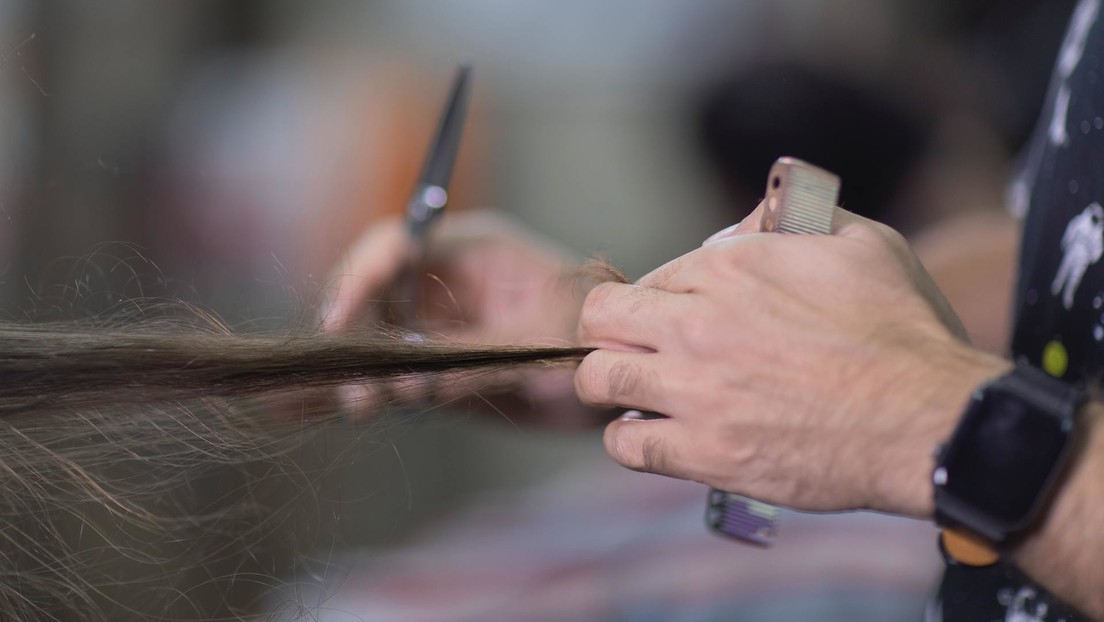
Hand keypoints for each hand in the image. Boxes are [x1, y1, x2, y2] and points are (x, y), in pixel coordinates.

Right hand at [322, 210, 597, 424]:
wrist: (620, 386)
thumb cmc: (595, 343)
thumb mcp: (539, 347)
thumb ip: (474, 361)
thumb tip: (412, 382)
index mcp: (473, 251)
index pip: (398, 245)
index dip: (361, 277)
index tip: (340, 321)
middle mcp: (448, 283)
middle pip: (374, 291)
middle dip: (354, 332)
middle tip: (353, 381)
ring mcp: (441, 326)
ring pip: (378, 337)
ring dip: (363, 369)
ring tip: (363, 404)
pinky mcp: (439, 368)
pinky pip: (393, 374)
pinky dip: (370, 390)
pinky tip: (343, 409)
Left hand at [574, 202, 1008, 515]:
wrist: (929, 420)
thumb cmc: (904, 332)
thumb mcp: (861, 242)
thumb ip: (793, 224)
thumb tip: (749, 226)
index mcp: (730, 266)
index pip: (649, 279)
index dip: (657, 302)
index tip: (674, 322)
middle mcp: (697, 322)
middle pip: (599, 319)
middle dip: (611, 333)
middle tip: (636, 352)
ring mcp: (694, 389)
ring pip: (597, 378)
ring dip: (612, 384)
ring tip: (639, 396)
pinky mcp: (704, 451)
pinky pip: (625, 445)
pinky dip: (630, 441)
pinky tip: (655, 437)